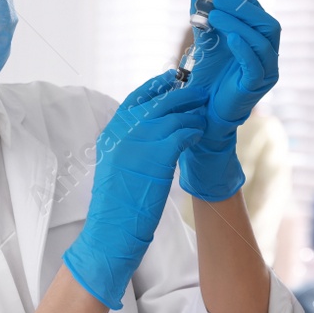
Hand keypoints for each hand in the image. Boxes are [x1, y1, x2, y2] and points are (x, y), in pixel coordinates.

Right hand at [63, 71, 206, 308]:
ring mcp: (139, 142)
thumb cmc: (115, 206)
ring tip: (203, 118)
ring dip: (193, 115)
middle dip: (182, 94)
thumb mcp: (114, 166)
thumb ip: (128, 143)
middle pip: (158, 101)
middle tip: (200, 93)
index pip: (136, 98)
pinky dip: (194, 132)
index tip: (173, 80)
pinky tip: (199, 136)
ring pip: (174, 115)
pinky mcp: (157, 156)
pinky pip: (183, 133)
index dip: (157, 86)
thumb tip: (150, 129)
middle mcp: (122, 132)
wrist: (111, 232)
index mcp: (111, 133)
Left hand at [178, 0, 280, 201]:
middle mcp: (268, 56)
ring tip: (215, 14)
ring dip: (239, 23)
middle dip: (244, 6)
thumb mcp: (205, 45)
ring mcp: (266, 72)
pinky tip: (228, 38)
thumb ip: (204, 21)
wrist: (203, 114)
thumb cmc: (208, 80)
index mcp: (259, 43)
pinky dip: (244, 47)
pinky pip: (256, 63)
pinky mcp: (256, 87)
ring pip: (263, 40)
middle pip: (268, 24)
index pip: (258, 12)